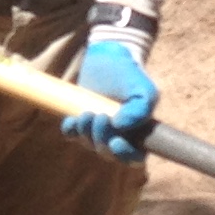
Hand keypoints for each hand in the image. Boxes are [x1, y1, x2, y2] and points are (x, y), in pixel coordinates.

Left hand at [61, 42, 158, 161]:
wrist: (110, 56)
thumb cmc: (131, 75)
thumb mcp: (143, 90)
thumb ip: (140, 110)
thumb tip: (120, 128)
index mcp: (138, 135)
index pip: (134, 159)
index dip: (124, 156)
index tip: (116, 141)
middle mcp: (118, 136)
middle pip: (108, 153)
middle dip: (101, 139)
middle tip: (100, 116)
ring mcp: (98, 130)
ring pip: (89, 144)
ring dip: (86, 132)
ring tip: (87, 112)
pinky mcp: (80, 121)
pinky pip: (71, 134)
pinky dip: (71, 130)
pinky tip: (72, 119)